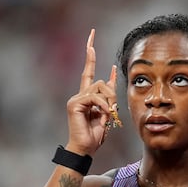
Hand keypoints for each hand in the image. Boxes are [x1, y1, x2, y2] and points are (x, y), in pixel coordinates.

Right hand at [65, 29, 117, 155]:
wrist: (86, 148)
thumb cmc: (96, 134)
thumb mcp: (108, 111)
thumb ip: (109, 94)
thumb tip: (112, 73)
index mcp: (87, 95)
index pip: (88, 71)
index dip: (90, 55)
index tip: (91, 38)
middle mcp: (79, 94)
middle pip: (101, 81)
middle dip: (111, 94)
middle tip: (112, 111)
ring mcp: (76, 98)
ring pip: (99, 88)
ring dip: (108, 102)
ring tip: (107, 115)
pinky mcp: (74, 103)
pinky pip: (95, 97)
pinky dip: (103, 106)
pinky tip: (103, 116)